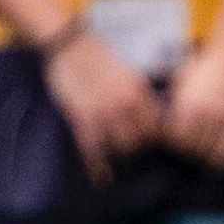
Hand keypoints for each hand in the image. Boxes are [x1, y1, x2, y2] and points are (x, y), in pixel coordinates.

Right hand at [44, 25, 165, 180]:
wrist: (68, 44)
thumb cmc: (98, 56)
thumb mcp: (128, 72)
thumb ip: (140, 94)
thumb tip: (153, 114)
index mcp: (138, 92)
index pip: (155, 127)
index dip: (154, 139)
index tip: (151, 144)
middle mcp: (123, 105)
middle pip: (139, 141)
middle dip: (137, 149)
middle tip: (132, 152)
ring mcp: (101, 113)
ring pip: (119, 148)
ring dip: (118, 156)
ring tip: (116, 158)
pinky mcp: (80, 118)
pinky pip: (92, 149)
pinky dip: (97, 167)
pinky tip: (101, 179)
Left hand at [162, 25, 223, 167]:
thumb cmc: (202, 67)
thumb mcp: (180, 82)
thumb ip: (172, 104)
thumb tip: (161, 124)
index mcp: (190, 104)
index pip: (175, 137)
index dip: (168, 141)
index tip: (165, 140)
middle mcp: (209, 114)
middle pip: (192, 147)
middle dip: (183, 149)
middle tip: (178, 148)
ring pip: (211, 152)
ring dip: (200, 155)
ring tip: (193, 152)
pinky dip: (222, 157)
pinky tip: (214, 158)